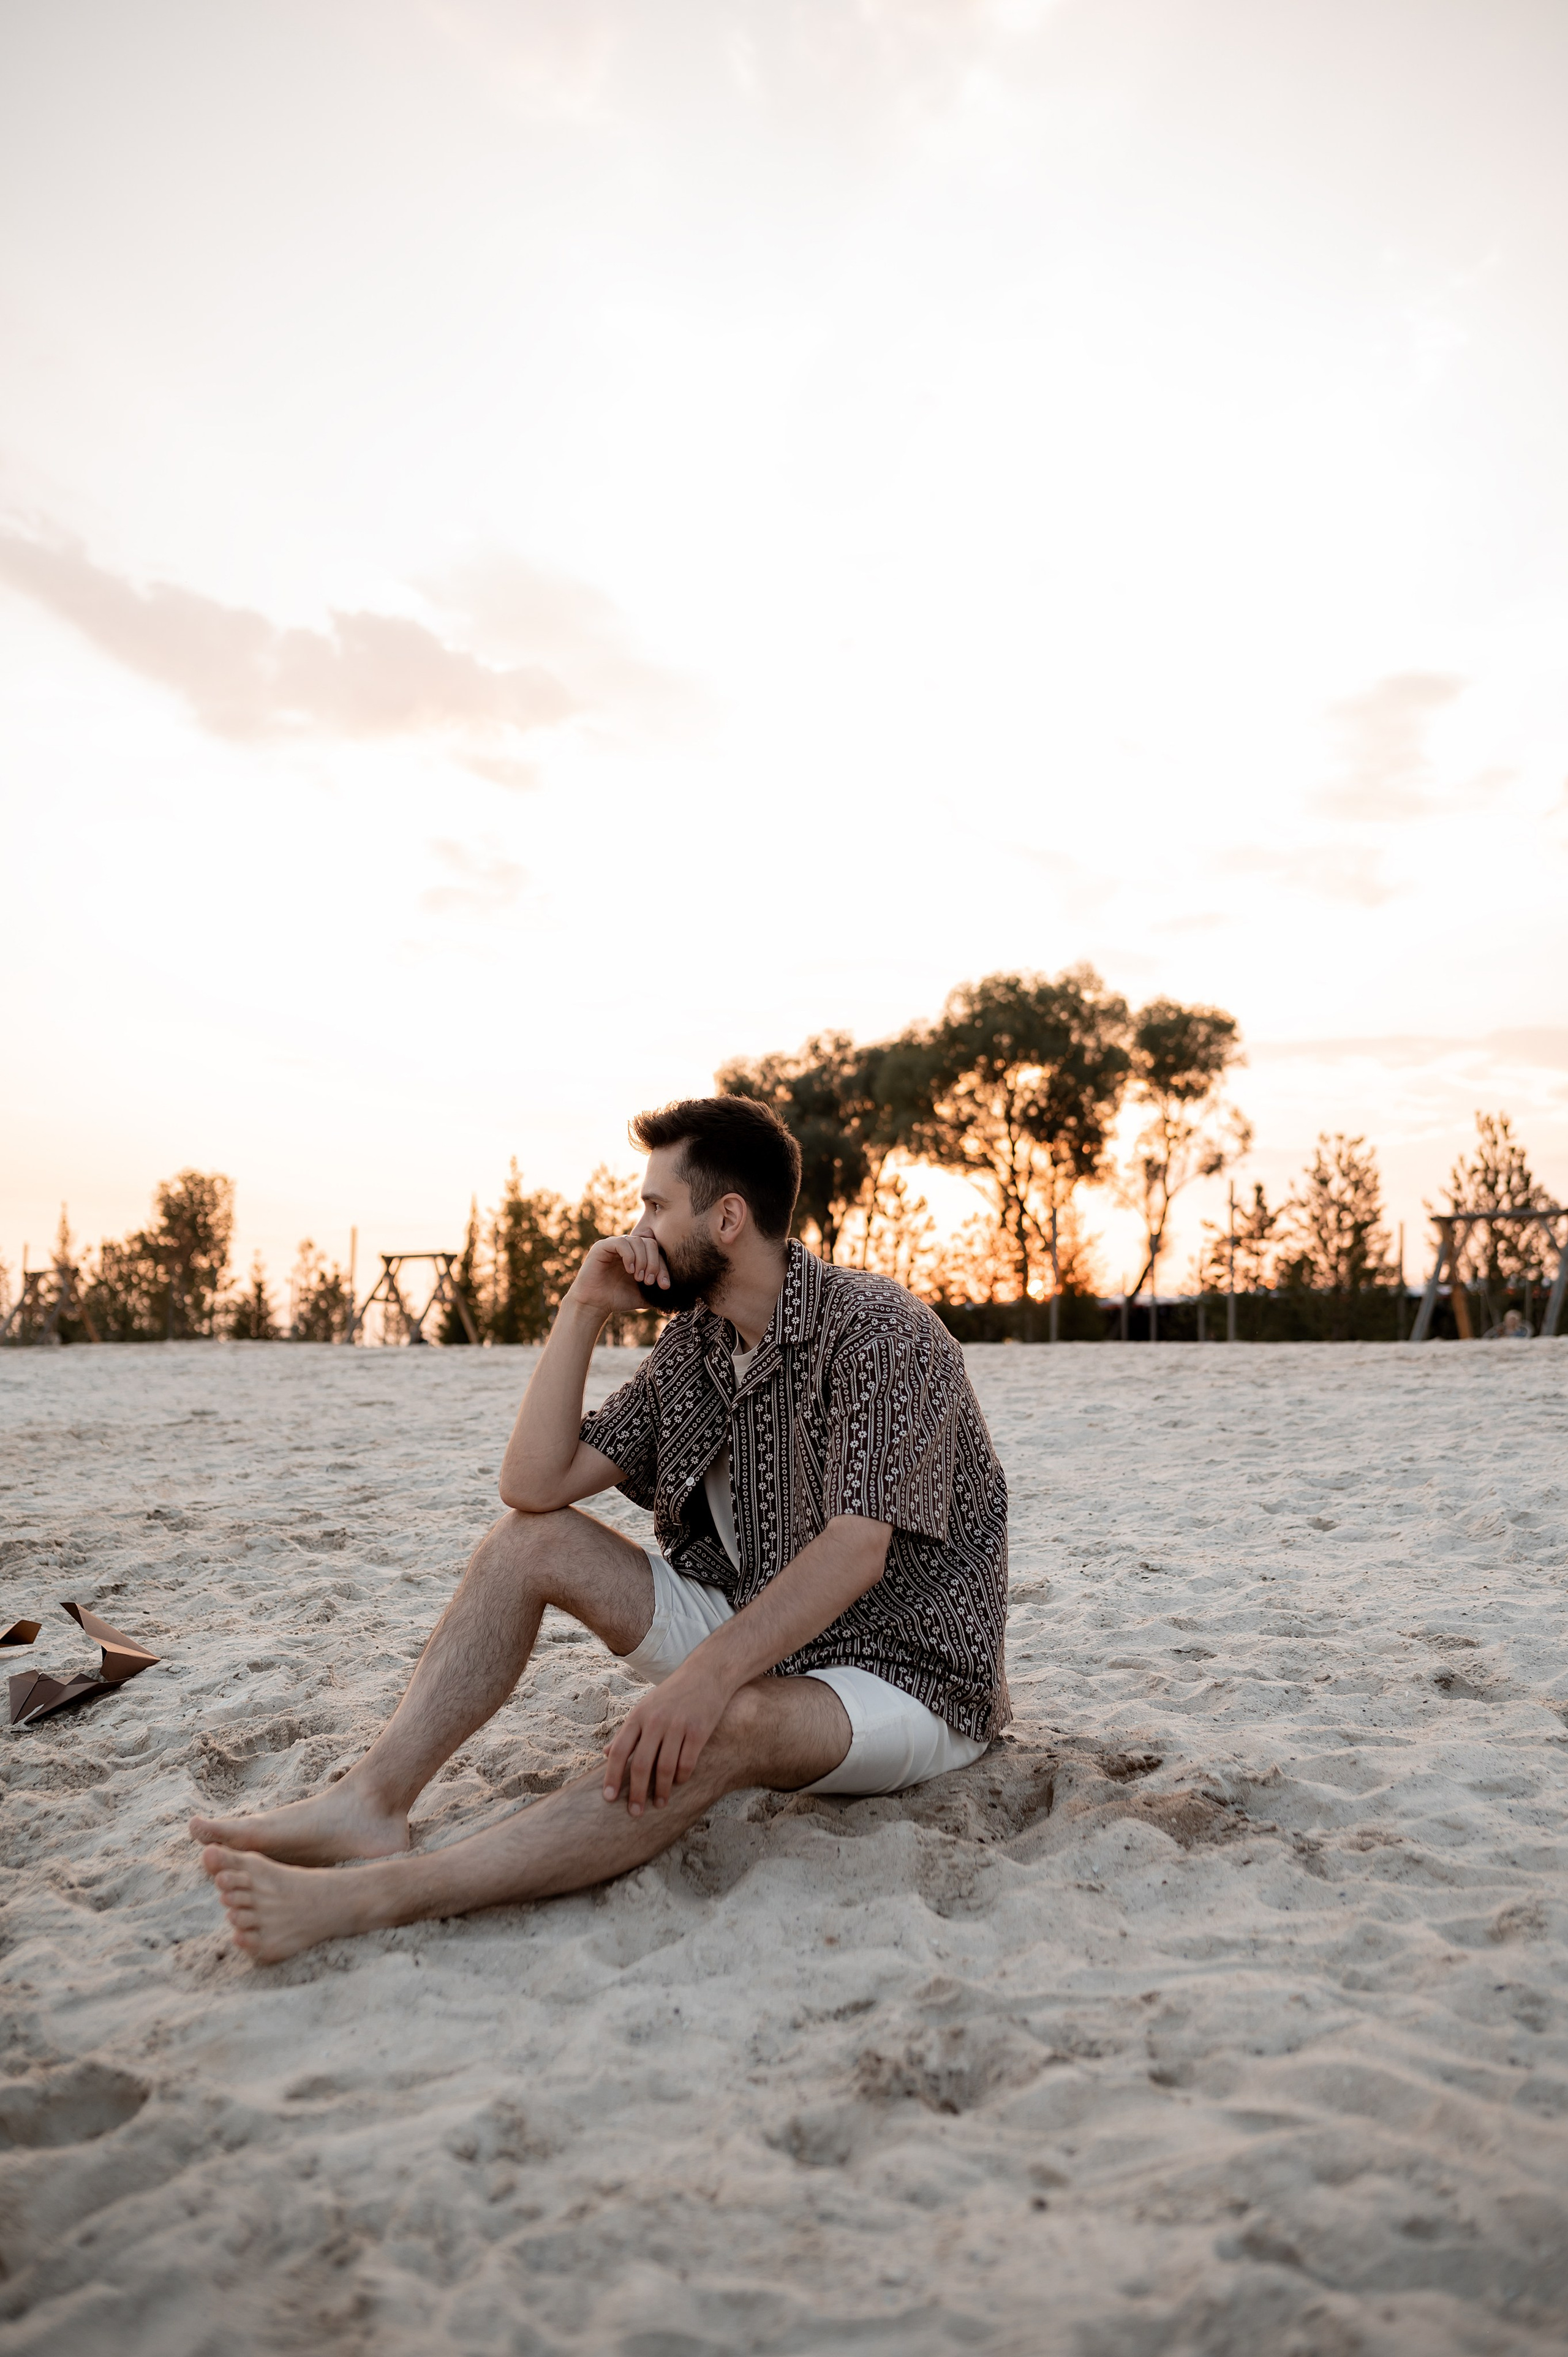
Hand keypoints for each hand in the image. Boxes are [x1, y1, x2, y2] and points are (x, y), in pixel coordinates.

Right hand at [568, 1233, 668, 1315]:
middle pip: (650, 1243)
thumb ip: (658, 1290)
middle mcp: (628, 1247)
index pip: (657, 1252)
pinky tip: (629, 1270)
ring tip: (639, 1278)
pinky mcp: (602, 1246)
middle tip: (650, 1282)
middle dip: (654, 1263)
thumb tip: (679, 1292)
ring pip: (637, 1241)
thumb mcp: (644, 1295)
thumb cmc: (617, 1299)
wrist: (595, 1305)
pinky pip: (621, 1242)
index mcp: (638, 1255)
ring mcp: (615, 1245)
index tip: (664, 1286)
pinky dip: (629, 1256)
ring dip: (643, 1261)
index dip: (663, 1268)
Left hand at [602, 1658, 729, 1815]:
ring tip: (659, 1804)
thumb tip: (606, 1753)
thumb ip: (627, 1731)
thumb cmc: (672, 1694)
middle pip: (640, 1765)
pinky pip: (687, 1762)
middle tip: (634, 1812)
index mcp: (638, 1716)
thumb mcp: (645, 1707)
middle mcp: (655, 1721)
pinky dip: (681, 1777)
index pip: (619, 1751)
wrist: (707, 1673)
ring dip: (661, 1791)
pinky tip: (679, 1783)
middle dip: (636, 1793)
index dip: (612, 1777)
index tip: (608, 1799)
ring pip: (665, 1768)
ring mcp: (678, 1725)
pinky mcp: (699, 1730)